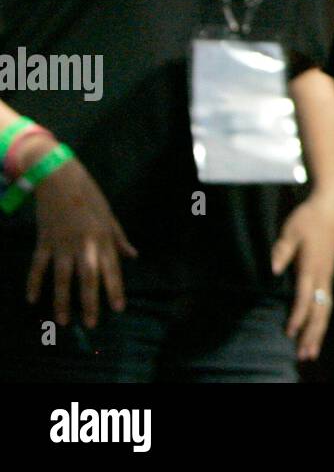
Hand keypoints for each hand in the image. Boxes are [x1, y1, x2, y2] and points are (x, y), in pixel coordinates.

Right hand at [26, 149, 136, 328]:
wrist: (61, 178)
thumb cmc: (89, 196)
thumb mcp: (110, 216)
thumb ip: (120, 238)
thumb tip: (133, 256)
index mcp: (103, 237)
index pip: (111, 268)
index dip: (115, 289)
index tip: (118, 309)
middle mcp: (85, 243)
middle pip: (88, 277)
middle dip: (90, 302)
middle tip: (91, 324)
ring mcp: (63, 243)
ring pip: (62, 278)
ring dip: (62, 301)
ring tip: (63, 321)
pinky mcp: (44, 240)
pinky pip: (38, 266)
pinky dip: (33, 282)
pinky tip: (32, 299)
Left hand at [271, 192, 333, 360]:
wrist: (330, 207)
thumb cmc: (308, 217)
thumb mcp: (291, 230)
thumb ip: (282, 250)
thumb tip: (274, 269)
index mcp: (311, 266)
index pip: (304, 297)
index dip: (297, 316)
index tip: (290, 333)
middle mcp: (322, 274)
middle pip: (319, 310)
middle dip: (312, 333)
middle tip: (304, 355)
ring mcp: (327, 274)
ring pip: (325, 308)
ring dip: (318, 331)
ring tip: (311, 351)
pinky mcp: (328, 273)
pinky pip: (326, 302)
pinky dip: (321, 318)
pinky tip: (317, 328)